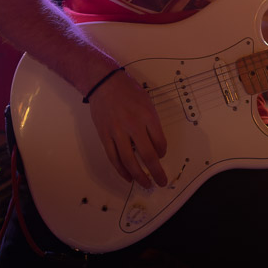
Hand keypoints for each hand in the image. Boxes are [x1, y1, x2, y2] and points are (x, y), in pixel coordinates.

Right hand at [87, 69, 168, 187]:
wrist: (104, 83)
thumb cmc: (128, 91)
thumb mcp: (147, 102)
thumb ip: (152, 123)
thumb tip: (155, 144)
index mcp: (148, 116)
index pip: (160, 142)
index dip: (163, 152)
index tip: (162, 155)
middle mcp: (133, 125)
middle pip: (147, 155)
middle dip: (156, 171)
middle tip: (162, 182)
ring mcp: (117, 132)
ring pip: (128, 160)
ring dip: (138, 176)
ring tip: (146, 184)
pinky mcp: (104, 136)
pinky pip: (113, 157)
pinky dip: (121, 170)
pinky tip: (128, 177)